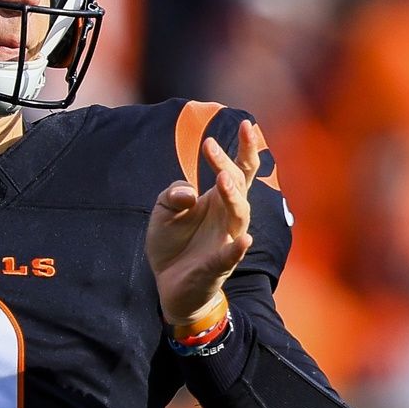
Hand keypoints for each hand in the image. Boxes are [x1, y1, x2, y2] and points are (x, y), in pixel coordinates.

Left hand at [146, 118, 260, 325]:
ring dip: (233, 197)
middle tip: (210, 147)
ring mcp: (226, 241)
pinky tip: (244, 241)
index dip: (244, 147)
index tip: (244, 123)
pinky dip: (237, 249)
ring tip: (222, 179)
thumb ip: (173, 194)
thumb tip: (187, 192)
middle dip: (229, 164)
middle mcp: (228, 217)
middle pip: (239, 186)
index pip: (239, 169)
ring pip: (239, 215)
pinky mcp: (218, 266)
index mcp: (219, 199)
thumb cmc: (173, 242)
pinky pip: (231, 256)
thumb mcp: (163, 211)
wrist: (169, 284)